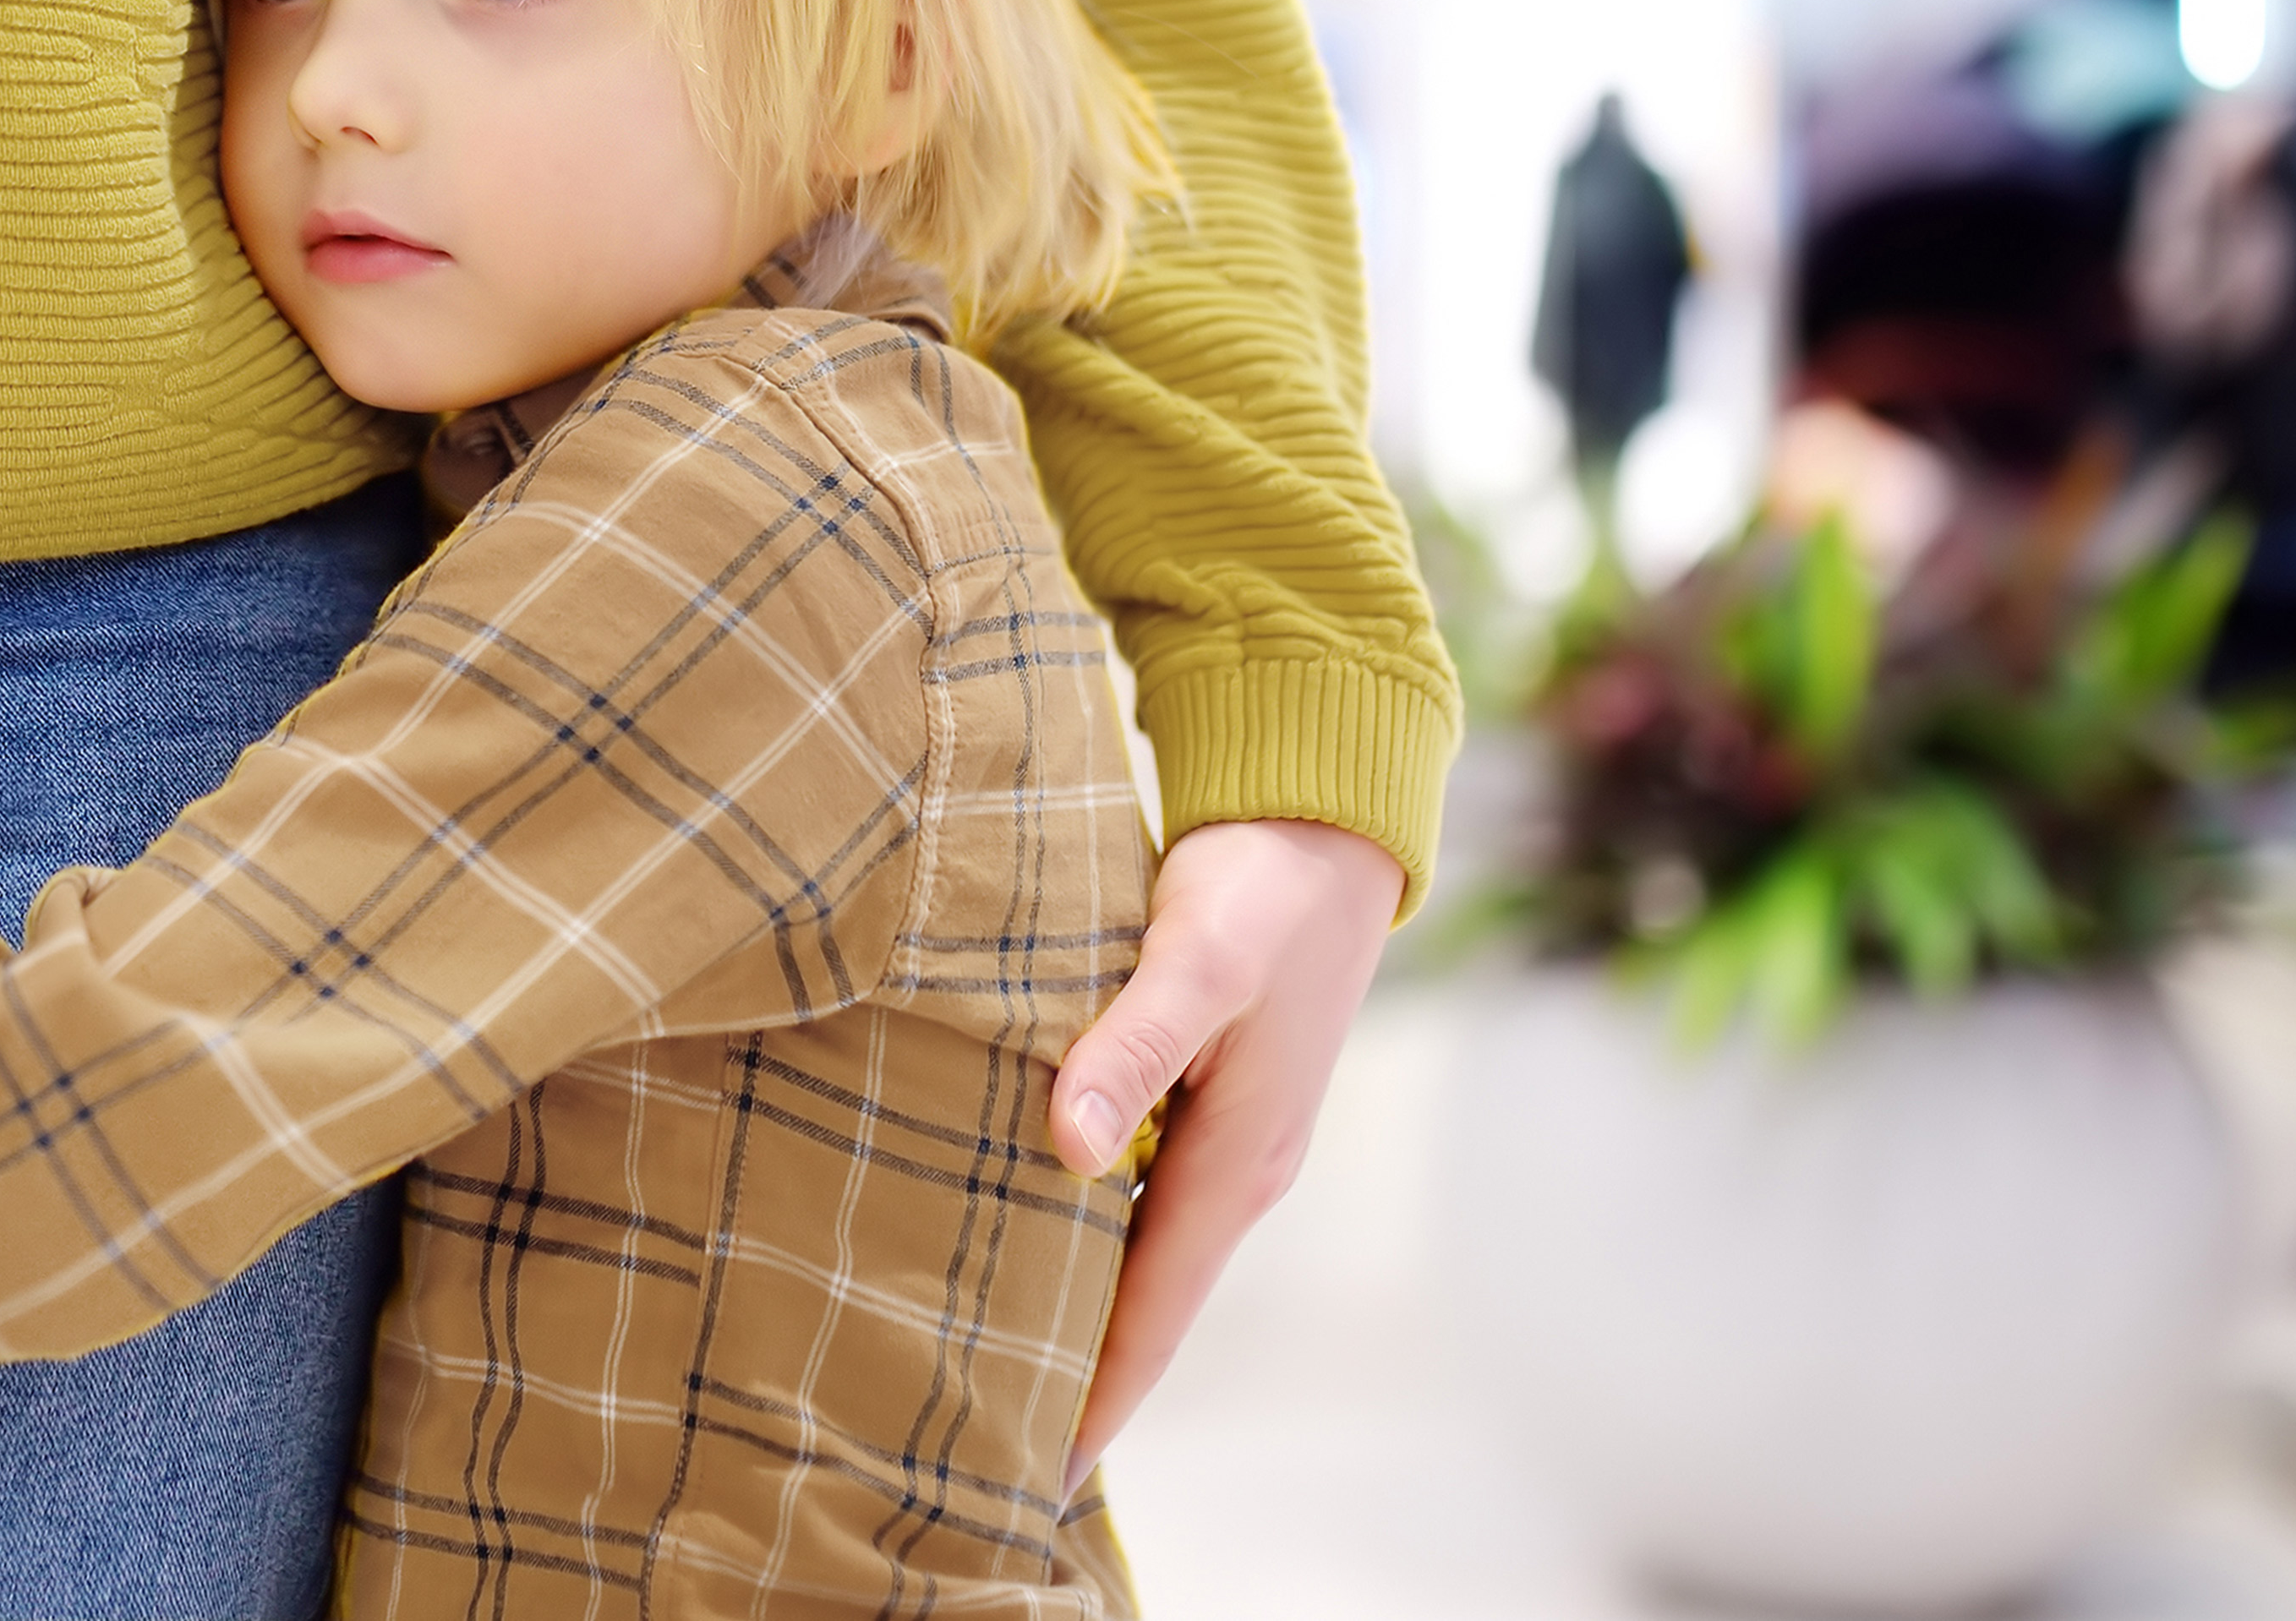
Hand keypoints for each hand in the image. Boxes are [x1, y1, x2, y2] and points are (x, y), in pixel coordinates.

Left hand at [1049, 817, 1398, 1490]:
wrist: (1323, 824)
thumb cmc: (1259, 888)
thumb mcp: (1193, 959)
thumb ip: (1128, 1049)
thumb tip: (1068, 1148)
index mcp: (1235, 1165)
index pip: (1152, 1316)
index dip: (1095, 1398)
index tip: (1030, 1471)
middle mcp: (1231, 1173)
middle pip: (1139, 1305)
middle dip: (1072, 1377)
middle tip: (973, 1438)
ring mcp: (1220, 1144)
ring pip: (1132, 1255)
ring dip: (1072, 1310)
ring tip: (982, 1365)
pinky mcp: (1200, 1103)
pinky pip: (1131, 1201)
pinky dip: (1077, 1238)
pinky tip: (1015, 1244)